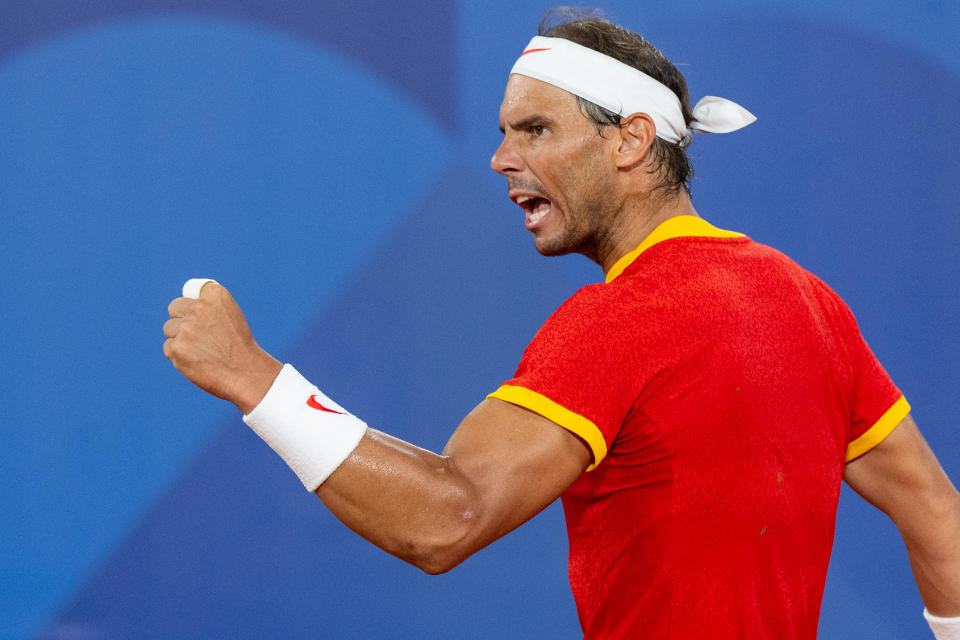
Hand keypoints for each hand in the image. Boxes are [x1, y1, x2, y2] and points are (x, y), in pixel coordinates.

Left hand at [163, 282, 282, 412]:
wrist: (245, 372)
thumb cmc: (238, 345)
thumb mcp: (232, 314)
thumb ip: (210, 305)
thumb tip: (185, 307)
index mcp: (216, 296)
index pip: (191, 291)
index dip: (195, 305)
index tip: (204, 315)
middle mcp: (199, 308)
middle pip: (174, 308)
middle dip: (181, 320)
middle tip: (198, 335)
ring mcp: (186, 328)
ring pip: (169, 329)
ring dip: (179, 339)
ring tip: (201, 350)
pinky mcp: (177, 348)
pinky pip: (168, 348)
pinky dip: (179, 355)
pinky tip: (196, 360)